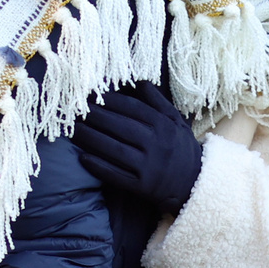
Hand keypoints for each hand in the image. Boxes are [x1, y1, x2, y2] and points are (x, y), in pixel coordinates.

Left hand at [70, 82, 202, 215]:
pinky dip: (99, 166)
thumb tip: (139, 81)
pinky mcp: (142, 186)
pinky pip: (116, 175)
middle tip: (74, 109)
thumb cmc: (180, 147)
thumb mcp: (176, 121)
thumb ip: (158, 101)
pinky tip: (82, 157)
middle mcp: (156, 144)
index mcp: (164, 125)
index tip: (91, 94)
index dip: (110, 101)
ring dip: (90, 139)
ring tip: (73, 130)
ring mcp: (149, 166)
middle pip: (120, 127)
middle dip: (95, 117)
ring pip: (114, 150)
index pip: (133, 109)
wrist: (195, 182)